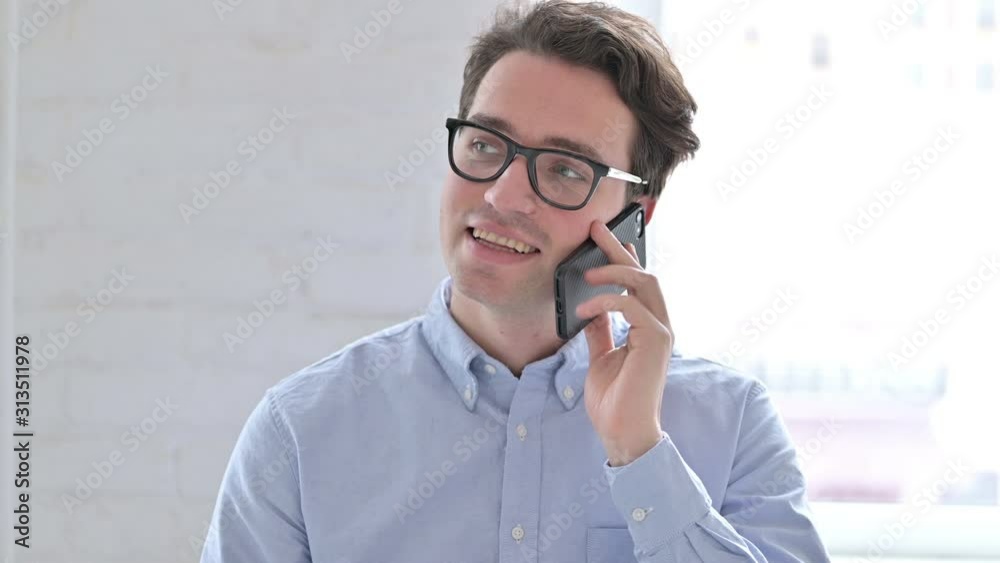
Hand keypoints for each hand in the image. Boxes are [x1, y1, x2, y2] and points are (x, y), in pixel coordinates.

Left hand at [576, 219, 673, 466]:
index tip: (604, 238)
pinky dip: (605, 301)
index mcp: (647, 328)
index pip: (638, 284)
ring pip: (644, 282)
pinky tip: (584, 307)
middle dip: (618, 249)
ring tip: (586, 271)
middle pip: (644, 274)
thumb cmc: (613, 401)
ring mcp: (661, 332)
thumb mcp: (601, 357)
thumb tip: (591, 309)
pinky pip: (631, 306)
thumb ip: (601, 331)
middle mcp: (659, 326)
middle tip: (595, 230)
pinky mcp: (656, 341)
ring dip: (614, 269)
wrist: (623, 433)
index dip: (623, 258)